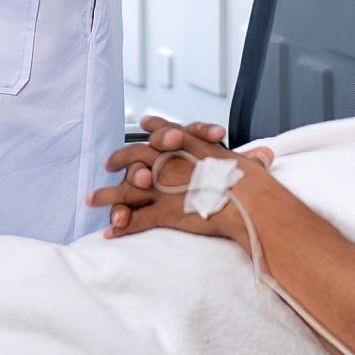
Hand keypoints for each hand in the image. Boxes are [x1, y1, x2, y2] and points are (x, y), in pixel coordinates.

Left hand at [86, 115, 277, 240]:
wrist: (249, 201)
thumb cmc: (252, 183)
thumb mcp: (247, 162)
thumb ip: (248, 158)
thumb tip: (264, 153)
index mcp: (188, 146)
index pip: (165, 132)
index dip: (154, 129)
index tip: (143, 122)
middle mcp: (170, 163)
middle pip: (136, 157)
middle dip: (119, 159)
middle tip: (106, 163)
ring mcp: (164, 188)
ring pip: (127, 190)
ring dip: (107, 196)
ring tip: (90, 200)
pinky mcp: (164, 213)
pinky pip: (137, 220)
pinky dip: (123, 226)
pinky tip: (110, 232)